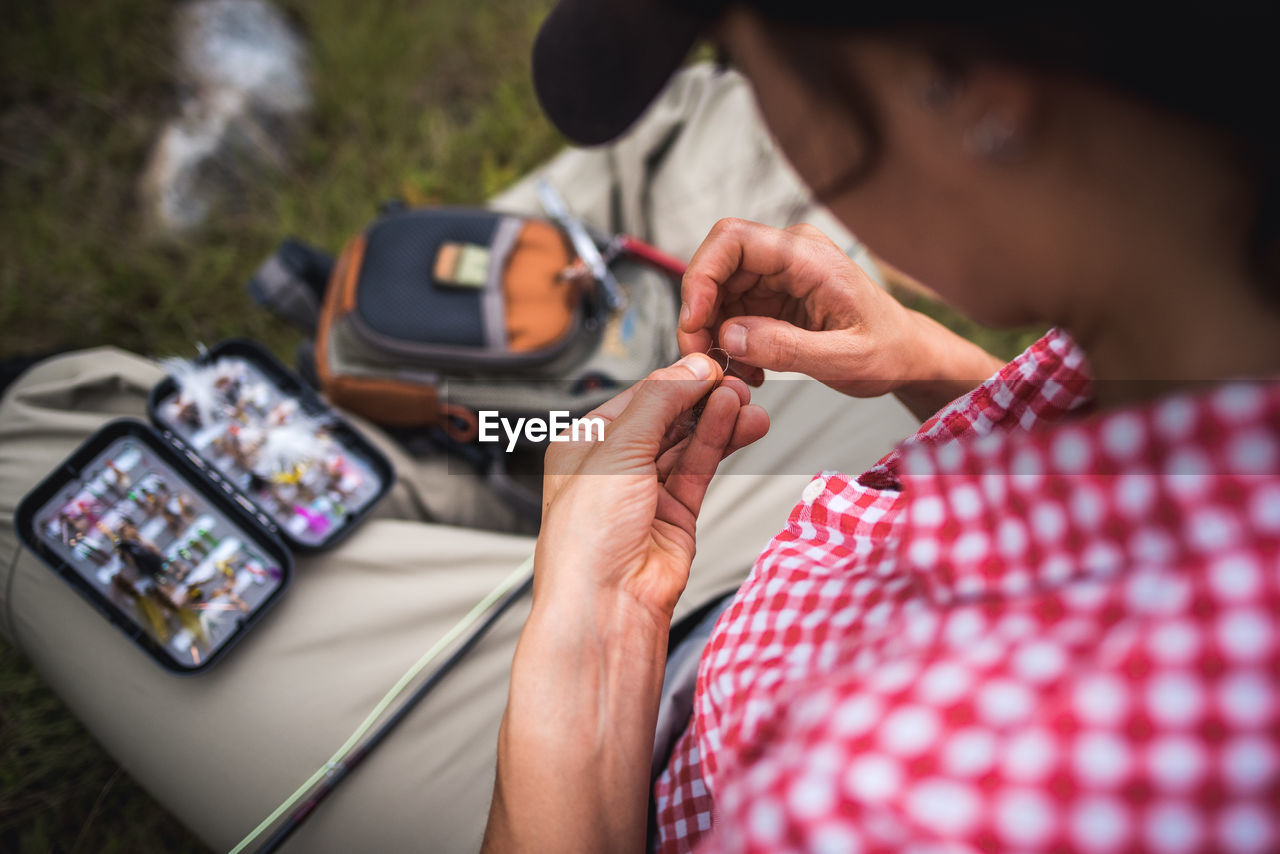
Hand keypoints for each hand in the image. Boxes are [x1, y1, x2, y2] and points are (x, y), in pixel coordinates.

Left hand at [535, 353, 768, 621]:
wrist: (606, 606)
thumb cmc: (586, 541)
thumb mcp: (616, 452)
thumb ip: (658, 404)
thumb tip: (691, 370)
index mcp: (585, 445)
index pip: (637, 398)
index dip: (674, 380)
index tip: (708, 364)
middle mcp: (615, 468)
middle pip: (666, 417)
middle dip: (701, 397)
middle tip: (735, 380)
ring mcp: (648, 492)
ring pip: (688, 442)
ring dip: (718, 419)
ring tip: (746, 401)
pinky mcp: (677, 514)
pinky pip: (700, 468)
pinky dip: (720, 443)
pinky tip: (738, 423)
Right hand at [678, 219, 1002, 415]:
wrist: (908, 356)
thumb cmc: (889, 351)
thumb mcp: (845, 358)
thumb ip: (788, 348)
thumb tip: (730, 336)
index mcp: (807, 256)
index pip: (732, 240)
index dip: (701, 276)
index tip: (695, 322)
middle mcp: (787, 256)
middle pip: (716, 267)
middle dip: (700, 314)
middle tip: (704, 359)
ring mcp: (777, 275)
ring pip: (718, 292)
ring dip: (713, 333)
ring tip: (733, 372)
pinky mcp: (772, 297)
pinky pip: (731, 312)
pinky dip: (729, 342)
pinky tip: (748, 368)